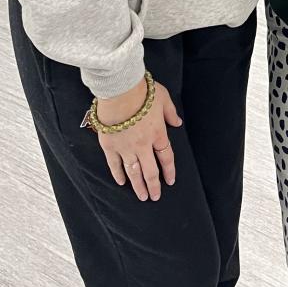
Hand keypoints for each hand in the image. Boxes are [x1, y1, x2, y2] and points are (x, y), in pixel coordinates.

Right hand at [95, 77, 182, 201]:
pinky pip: (114, 164)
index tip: (170, 181)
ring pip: (133, 172)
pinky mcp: (110, 146)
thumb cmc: (143, 91)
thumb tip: (177, 123)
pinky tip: (121, 182)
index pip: (166, 157)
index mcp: (158, 134)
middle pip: (150, 171)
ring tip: (142, 197)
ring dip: (138, 186)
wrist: (120, 90)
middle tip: (155, 197)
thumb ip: (170, 112)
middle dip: (153, 186)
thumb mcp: (163, 98)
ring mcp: (126, 147)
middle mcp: (143, 145)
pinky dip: (118, 174)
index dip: (169, 171)